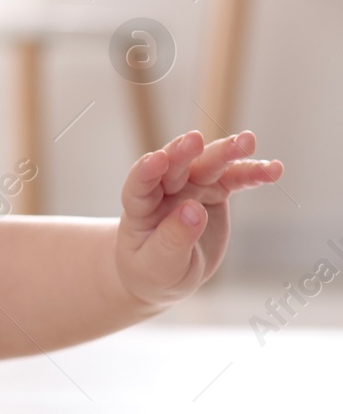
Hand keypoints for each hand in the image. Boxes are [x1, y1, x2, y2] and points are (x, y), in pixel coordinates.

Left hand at [116, 129, 282, 306]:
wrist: (167, 273)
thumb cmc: (153, 270)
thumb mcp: (160, 264)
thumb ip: (174, 238)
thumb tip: (193, 210)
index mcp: (140, 208)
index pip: (140, 185)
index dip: (146, 171)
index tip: (157, 159)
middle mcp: (164, 190)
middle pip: (175, 167)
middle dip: (186, 152)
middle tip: (197, 139)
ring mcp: (190, 187)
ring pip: (208, 165)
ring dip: (226, 152)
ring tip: (248, 141)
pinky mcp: (214, 192)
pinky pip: (234, 179)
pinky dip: (252, 173)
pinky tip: (273, 169)